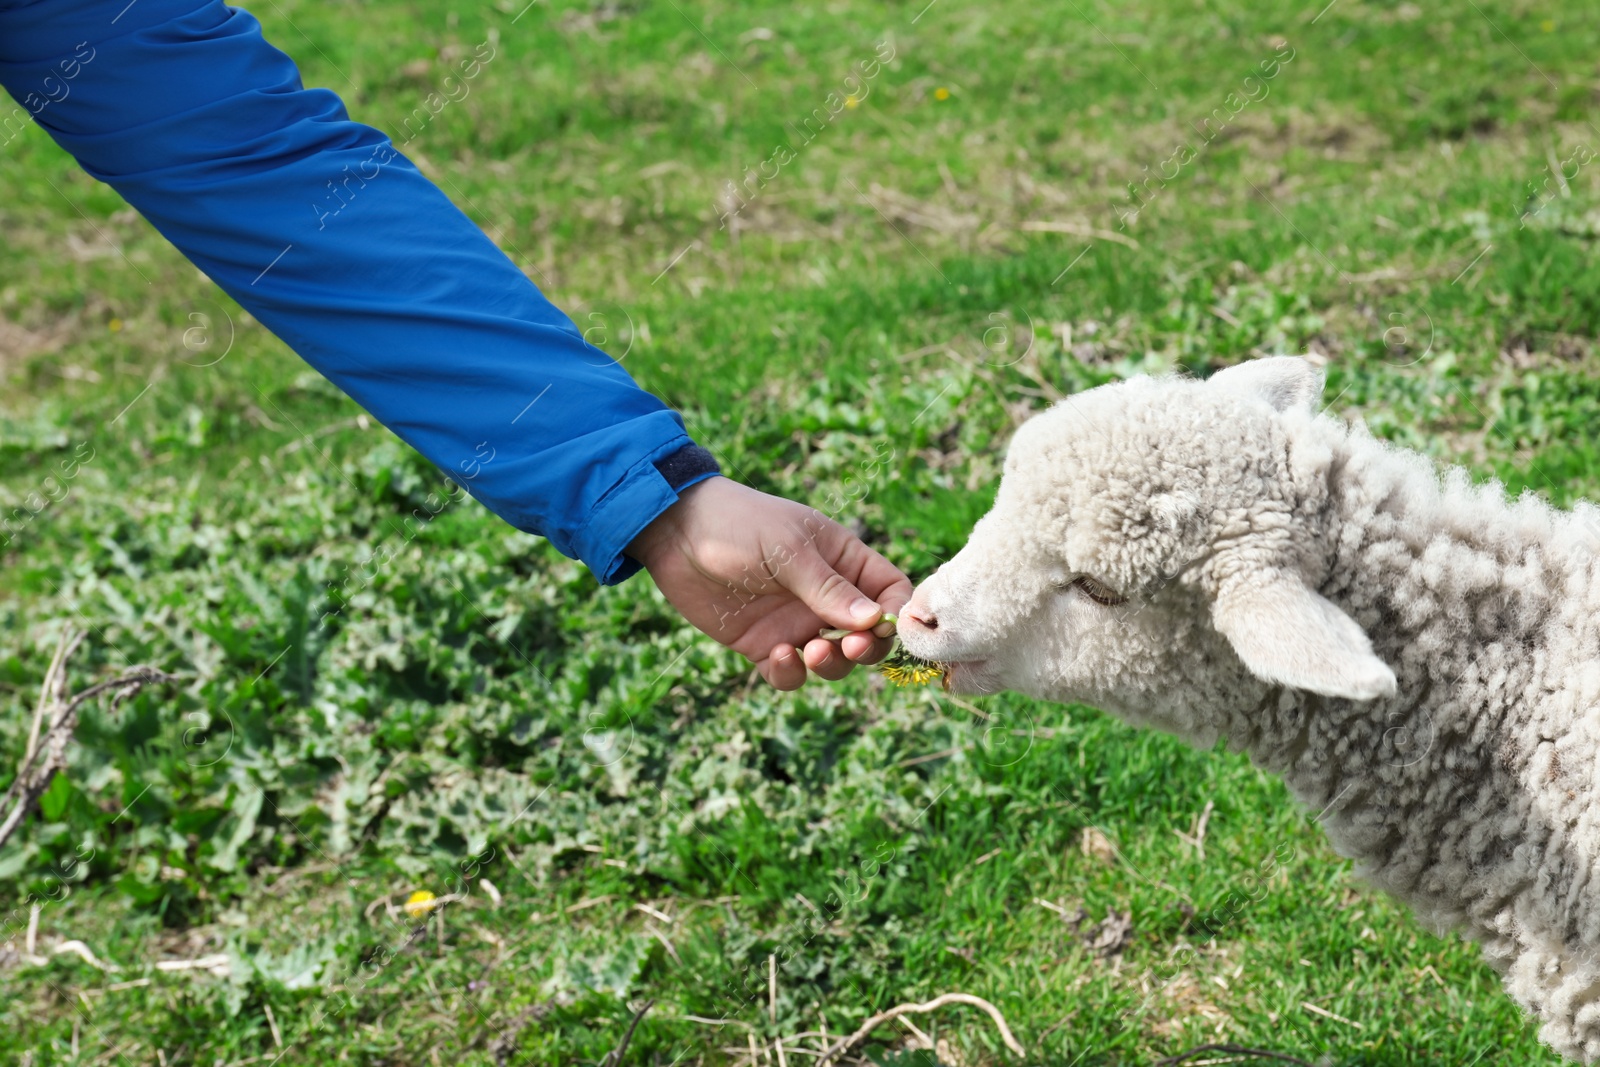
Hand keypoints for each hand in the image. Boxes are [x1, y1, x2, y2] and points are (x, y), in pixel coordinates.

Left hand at [625, 476, 912, 688]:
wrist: (677, 533)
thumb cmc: (740, 524)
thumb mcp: (789, 549)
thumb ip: (828, 588)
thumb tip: (873, 621)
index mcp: (843, 562)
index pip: (889, 592)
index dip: (895, 614)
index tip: (884, 627)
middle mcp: (824, 596)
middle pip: (867, 636)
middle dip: (867, 648)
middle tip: (850, 646)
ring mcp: (795, 622)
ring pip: (833, 661)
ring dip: (832, 664)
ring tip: (813, 650)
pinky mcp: (763, 644)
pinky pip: (790, 673)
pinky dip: (791, 673)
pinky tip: (777, 656)